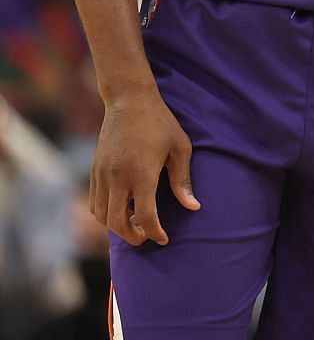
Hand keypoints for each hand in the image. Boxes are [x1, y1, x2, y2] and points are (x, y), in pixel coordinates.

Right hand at [91, 86, 198, 245]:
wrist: (129, 101)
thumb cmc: (161, 123)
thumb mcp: (180, 148)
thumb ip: (183, 180)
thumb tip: (193, 207)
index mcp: (142, 174)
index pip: (146, 217)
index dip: (155, 233)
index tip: (164, 239)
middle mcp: (117, 178)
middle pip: (117, 223)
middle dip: (132, 237)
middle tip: (148, 237)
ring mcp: (102, 175)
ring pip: (101, 216)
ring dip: (116, 226)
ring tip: (136, 222)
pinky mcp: (94, 170)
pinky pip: (94, 202)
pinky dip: (105, 214)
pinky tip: (122, 208)